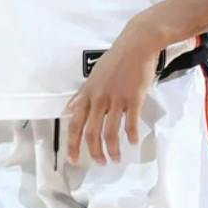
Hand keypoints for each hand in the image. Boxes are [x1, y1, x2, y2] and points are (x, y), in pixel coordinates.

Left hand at [64, 21, 159, 163]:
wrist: (137, 45)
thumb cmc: (116, 59)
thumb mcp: (94, 76)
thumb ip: (82, 95)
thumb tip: (70, 109)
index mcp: (88, 94)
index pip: (75, 123)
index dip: (72, 144)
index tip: (73, 159)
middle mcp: (99, 98)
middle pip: (91, 132)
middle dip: (94, 152)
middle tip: (99, 163)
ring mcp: (116, 99)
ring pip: (110, 132)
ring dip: (112, 149)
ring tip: (116, 159)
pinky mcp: (134, 98)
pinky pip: (130, 122)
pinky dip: (131, 135)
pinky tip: (133, 142)